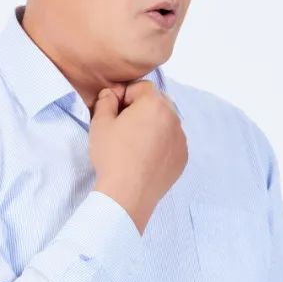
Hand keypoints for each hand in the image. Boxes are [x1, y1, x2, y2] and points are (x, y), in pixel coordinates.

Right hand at [89, 81, 187, 233]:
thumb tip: (111, 95)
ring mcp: (181, 139)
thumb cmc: (113, 156)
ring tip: (133, 144)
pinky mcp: (182, 157)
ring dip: (152, 126)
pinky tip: (145, 157)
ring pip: (165, 123)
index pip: (140, 87)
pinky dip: (160, 144)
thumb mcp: (100, 123)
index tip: (113, 111)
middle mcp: (174, 117)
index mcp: (155, 104)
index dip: (124, 95)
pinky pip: (171, 142)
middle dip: (140, 109)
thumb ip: (106, 101)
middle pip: (156, 103)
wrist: (127, 194)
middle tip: (123, 126)